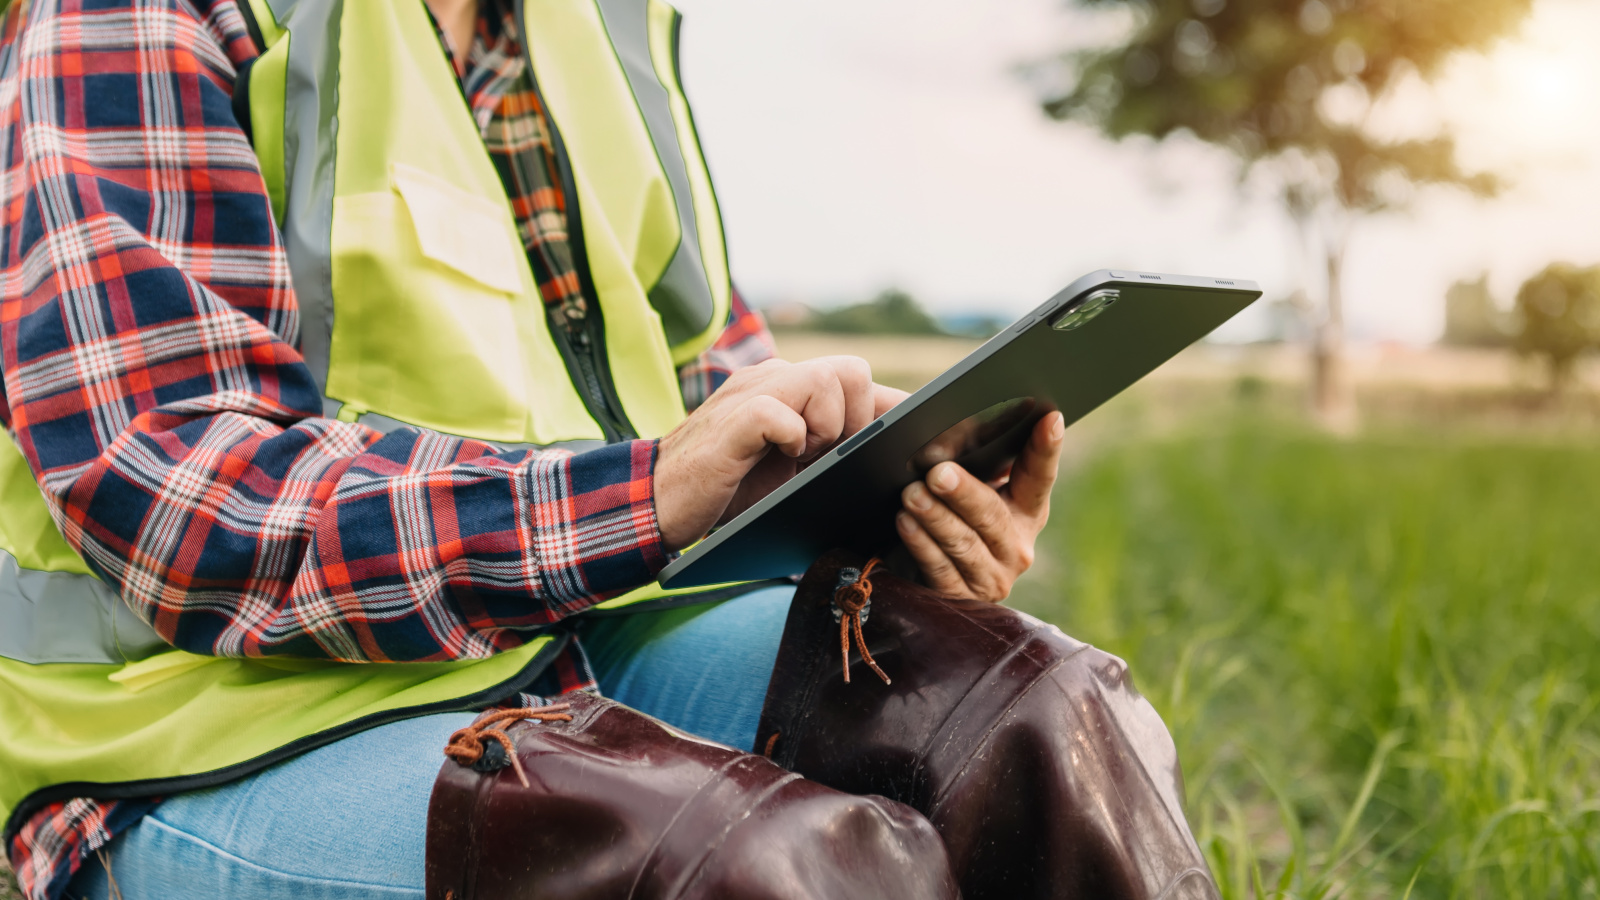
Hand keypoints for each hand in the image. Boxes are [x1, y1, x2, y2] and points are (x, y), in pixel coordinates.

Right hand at [655, 357, 904, 550]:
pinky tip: (779, 458)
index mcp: (789, 388)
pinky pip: (782, 412)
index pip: (857, 382)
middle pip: (851, 370)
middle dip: (857, 419)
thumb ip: (827, 450)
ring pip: (826, 379)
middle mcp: (774, 379)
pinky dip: (792, 438)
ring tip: (803, 458)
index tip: (917, 438)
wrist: (657, 500)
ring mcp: (753, 393)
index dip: (893, 408)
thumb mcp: (789, 468)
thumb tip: (888, 460)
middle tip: (830, 456)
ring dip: (828, 428)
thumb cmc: (725, 489)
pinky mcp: (735, 419)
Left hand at [895, 411, 1064, 601]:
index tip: (1050, 418)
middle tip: (938, 473)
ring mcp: (993, 576)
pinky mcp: (963, 598)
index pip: (1039, 476)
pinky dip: (921, 544)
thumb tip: (954, 429)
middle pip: (992, 515)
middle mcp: (1017, 545)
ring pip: (964, 543)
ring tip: (912, 495)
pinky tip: (906, 523)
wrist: (921, 571)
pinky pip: (941, 570)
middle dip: (964, 492)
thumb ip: (972, 462)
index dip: (1046, 449)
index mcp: (1027, 510)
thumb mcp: (967, 487)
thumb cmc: (947, 513)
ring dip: (936, 517)